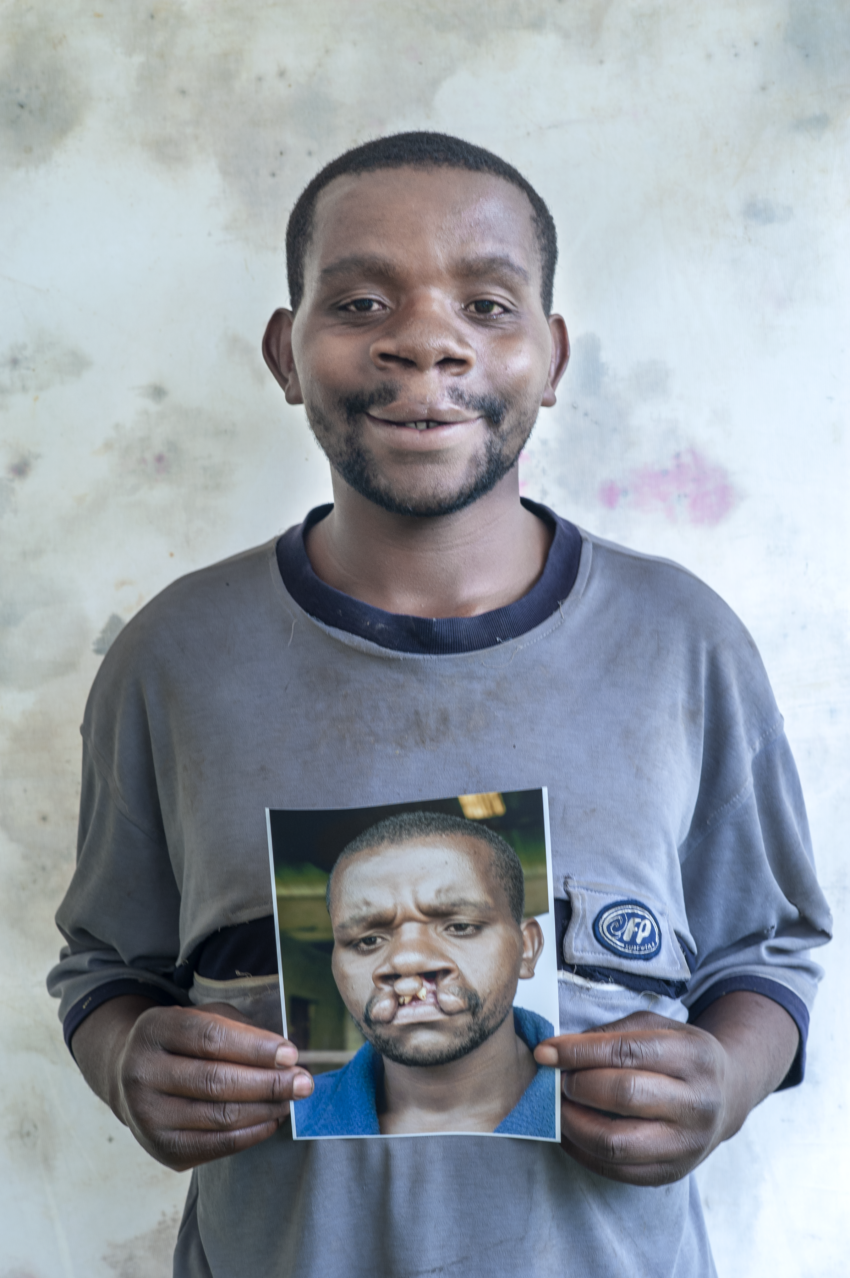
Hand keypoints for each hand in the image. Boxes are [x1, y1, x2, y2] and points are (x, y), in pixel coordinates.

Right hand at [104, 999, 313, 1170]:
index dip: (255, 1047)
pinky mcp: (162, 1149)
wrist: (132, 1076)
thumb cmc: (182, 1042)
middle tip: (303, 1082)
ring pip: (219, 1116)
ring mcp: (148, 1117)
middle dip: (268, 1083)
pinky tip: (271, 1119)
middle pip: (216, 1081)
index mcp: (154, 1030)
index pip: (210, 1038)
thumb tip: (285, 1057)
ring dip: (265, 1109)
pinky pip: (216, 1146)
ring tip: (291, 1100)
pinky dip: (251, 1134)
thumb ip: (240, 1030)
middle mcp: (142, 1074)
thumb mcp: (203, 1017)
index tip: (290, 1053)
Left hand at [534, 1011, 733, 1185]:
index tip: (544, 1052)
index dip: (578, 1052)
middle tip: (556, 1080)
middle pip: (623, 1095)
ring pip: (616, 1143)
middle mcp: (697, 1103)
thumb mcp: (656, 1026)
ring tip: (558, 1107)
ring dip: (574, 1124)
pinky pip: (617, 1171)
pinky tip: (569, 1133)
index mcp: (693, 1055)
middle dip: (577, 1086)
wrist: (726, 1095)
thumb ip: (611, 1034)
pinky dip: (583, 1152)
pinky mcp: (673, 1173)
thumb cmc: (679, 1054)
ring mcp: (688, 1144)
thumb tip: (558, 1050)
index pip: (626, 1052)